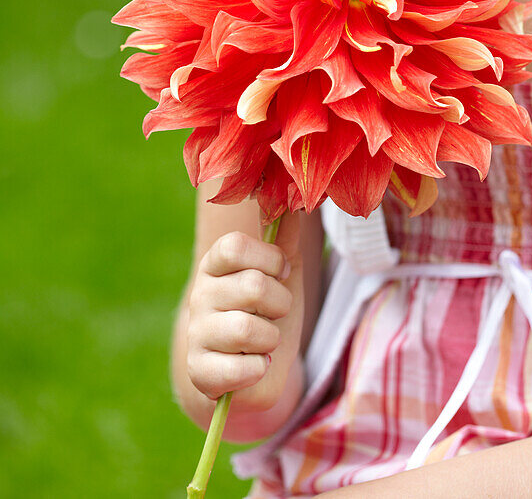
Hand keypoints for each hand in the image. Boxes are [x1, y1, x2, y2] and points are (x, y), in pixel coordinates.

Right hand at [186, 214, 301, 407]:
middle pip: (252, 286)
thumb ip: (285, 238)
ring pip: (245, 328)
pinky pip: (238, 369)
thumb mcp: (283, 273)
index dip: (269, 258)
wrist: (260, 368)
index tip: (281, 273)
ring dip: (270, 338)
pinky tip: (255, 365)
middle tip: (274, 312)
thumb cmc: (270, 312)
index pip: (235, 246)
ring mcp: (196, 333)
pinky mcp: (198, 371)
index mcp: (215, 264)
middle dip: (279, 302)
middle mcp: (200, 294)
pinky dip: (258, 369)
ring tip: (265, 340)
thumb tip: (294, 202)